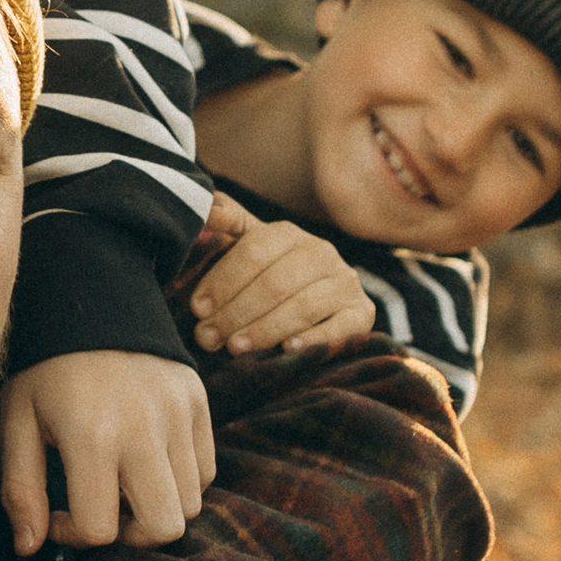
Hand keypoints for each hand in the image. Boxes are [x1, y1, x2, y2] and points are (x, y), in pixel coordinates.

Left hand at [0, 347, 213, 553]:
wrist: (91, 295)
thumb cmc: (44, 365)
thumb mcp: (16, 419)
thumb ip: (20, 488)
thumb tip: (28, 548)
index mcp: (91, 436)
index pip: (101, 530)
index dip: (74, 536)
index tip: (57, 513)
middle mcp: (144, 429)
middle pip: (164, 528)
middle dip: (130, 536)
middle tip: (102, 511)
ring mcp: (179, 414)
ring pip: (191, 503)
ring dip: (155, 506)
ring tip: (122, 482)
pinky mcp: (199, 402)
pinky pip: (206, 470)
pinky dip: (180, 480)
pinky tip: (145, 460)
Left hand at [188, 195, 376, 358]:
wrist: (319, 299)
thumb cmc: (266, 275)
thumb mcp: (243, 246)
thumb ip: (225, 224)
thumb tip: (209, 210)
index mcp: (287, 233)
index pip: (253, 253)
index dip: (223, 282)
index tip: (198, 309)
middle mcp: (321, 252)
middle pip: (275, 283)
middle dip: (237, 313)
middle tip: (208, 337)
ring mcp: (345, 282)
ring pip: (303, 306)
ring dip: (266, 329)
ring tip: (235, 347)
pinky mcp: (362, 312)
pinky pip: (340, 327)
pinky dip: (314, 339)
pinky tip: (287, 350)